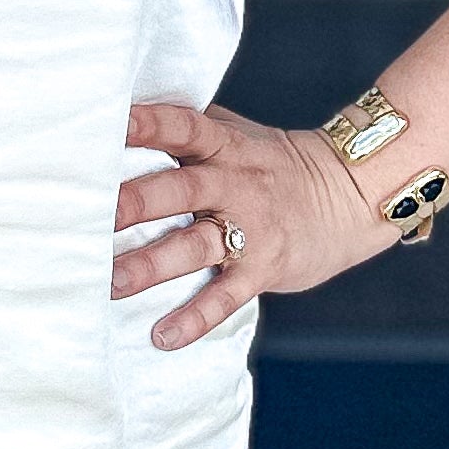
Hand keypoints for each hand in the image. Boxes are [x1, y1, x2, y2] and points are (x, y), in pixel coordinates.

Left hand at [115, 94, 390, 348]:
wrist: (351, 194)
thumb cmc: (276, 164)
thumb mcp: (237, 135)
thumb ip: (190, 129)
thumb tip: (127, 112)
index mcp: (224, 146)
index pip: (183, 127)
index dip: (149, 124)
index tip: (113, 123)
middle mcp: (234, 184)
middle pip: (182, 190)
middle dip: (139, 202)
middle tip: (98, 215)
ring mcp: (250, 229)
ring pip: (196, 246)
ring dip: (152, 265)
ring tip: (112, 283)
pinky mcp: (263, 268)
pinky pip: (226, 296)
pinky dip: (196, 318)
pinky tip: (163, 336)